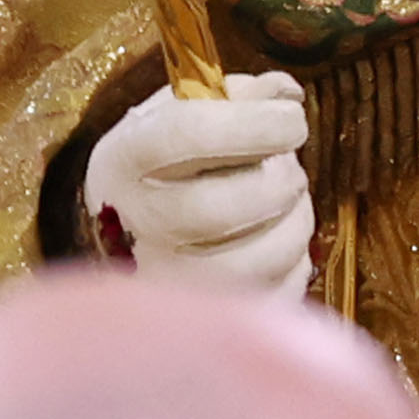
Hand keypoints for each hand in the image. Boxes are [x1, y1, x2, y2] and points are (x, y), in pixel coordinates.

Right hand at [81, 72, 313, 295]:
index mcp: (125, 161)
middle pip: (226, 206)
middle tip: (285, 166)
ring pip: (265, 254)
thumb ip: (234, 95)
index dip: (256, 121)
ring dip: (293, 219)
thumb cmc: (165, 170)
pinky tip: (268, 241)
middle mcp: (140, 227)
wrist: (127, 242)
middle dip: (280, 179)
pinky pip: (282, 290)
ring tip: (278, 203)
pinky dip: (292, 260)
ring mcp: (172, 284)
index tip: (290, 116)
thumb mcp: (179, 116)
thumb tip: (286, 94)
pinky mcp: (210, 324)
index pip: (189, 133)